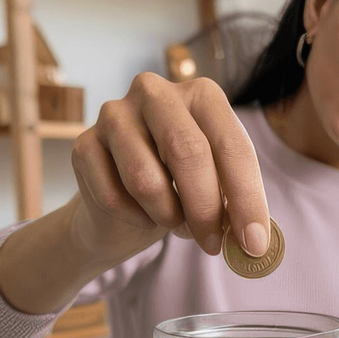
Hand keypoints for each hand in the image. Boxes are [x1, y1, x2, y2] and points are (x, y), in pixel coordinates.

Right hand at [69, 73, 270, 263]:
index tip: (254, 244)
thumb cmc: (180, 188)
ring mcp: (114, 114)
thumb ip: (234, 202)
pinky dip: (135, 219)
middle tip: (214, 245)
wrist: (122, 207)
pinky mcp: (83, 145)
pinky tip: (140, 215)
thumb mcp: (216, 187)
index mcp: (201, 94)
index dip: (246, 198)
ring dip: (168, 216)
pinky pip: (113, 196)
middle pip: (188, 152)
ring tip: (176, 223)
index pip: (231, 145)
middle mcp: (155, 91)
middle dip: (206, 209)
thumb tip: (255, 238)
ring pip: (147, 180)